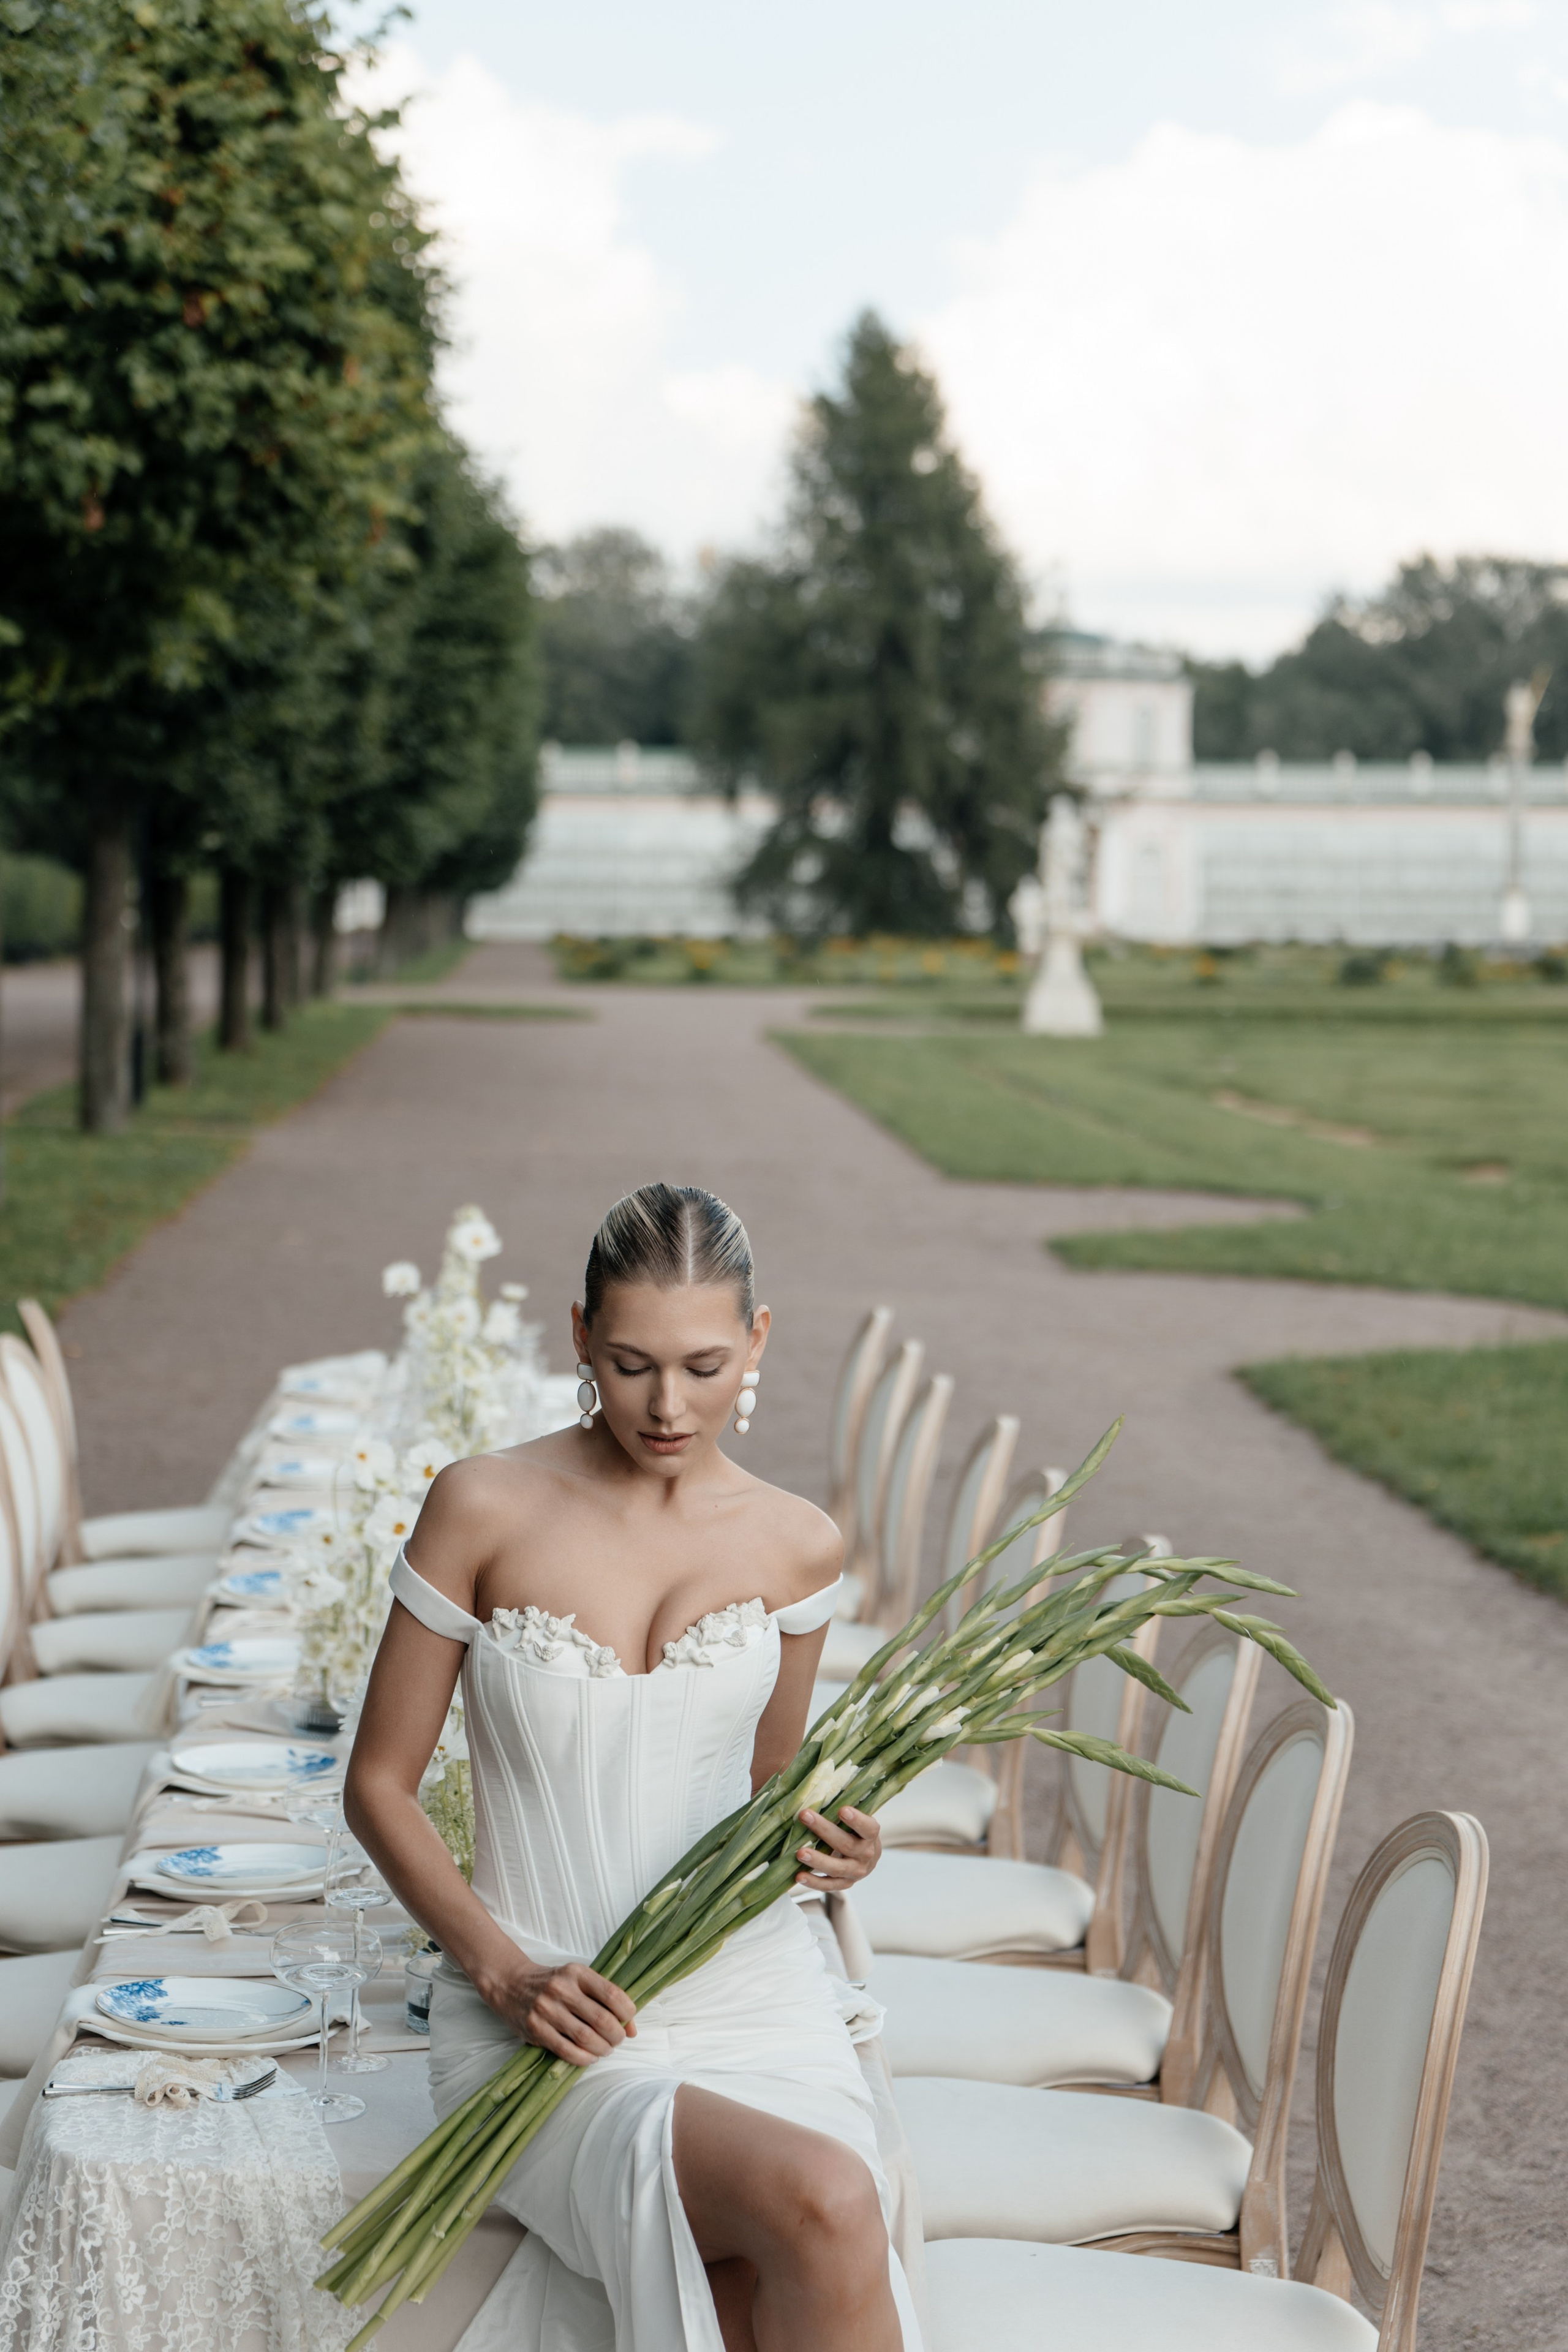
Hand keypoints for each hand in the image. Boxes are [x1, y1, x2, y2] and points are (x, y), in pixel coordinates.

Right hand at [485, 1958, 636, 2066]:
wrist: (510, 1983)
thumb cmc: (553, 1984)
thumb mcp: (578, 1981)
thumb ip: (606, 2000)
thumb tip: (633, 2030)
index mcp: (577, 1973)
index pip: (612, 1994)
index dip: (628, 2012)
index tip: (628, 2020)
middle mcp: (562, 1989)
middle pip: (602, 2020)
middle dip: (617, 2036)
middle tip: (618, 2039)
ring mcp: (547, 2010)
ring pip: (586, 2038)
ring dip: (602, 2049)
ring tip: (605, 2049)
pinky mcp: (535, 2029)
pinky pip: (566, 2050)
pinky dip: (584, 2058)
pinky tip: (589, 2056)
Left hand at [795, 1804, 881, 1891]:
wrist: (867, 1858)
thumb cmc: (856, 1832)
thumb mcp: (857, 1819)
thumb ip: (843, 1810)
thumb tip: (817, 1792)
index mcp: (871, 1836)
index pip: (868, 1828)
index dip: (856, 1820)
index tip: (842, 1810)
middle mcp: (866, 1855)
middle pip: (846, 1844)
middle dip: (824, 1830)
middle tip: (805, 1816)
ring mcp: (856, 1872)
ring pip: (837, 1868)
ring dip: (817, 1860)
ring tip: (800, 1853)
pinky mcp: (845, 1884)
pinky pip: (829, 1885)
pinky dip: (814, 1882)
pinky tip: (799, 1876)